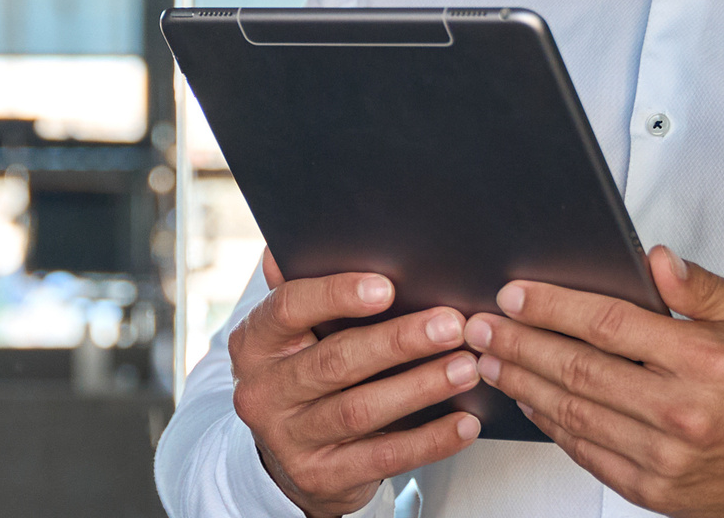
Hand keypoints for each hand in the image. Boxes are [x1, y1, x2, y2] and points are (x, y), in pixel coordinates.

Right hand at [230, 253, 483, 516]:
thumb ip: (303, 294)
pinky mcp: (321, 477)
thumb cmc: (305, 375)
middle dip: (399, 341)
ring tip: (468, 367)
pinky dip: (429, 440)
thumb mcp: (293, 336)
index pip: (289, 309)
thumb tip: (290, 245)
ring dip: (421, 387)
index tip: (388, 287)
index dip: (337, 295)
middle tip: (453, 324)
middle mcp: (263, 391)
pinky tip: (464, 423)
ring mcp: (289, 439)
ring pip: (361, 410)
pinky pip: (382, 457)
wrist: (289, 459)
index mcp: (255, 342)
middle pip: (335, 361)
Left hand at [462, 247, 723, 517]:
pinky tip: (530, 401)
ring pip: (573, 413)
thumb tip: (656, 259)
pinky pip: (587, 452)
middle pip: (579, 369)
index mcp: (707, 359)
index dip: (553, 307)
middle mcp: (683, 410)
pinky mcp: (654, 488)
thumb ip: (703, 287)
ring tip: (490, 360)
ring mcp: (666, 456)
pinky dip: (550, 425)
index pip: (610, 324)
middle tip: (481, 326)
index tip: (516, 294)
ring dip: (524, 383)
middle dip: (519, 344)